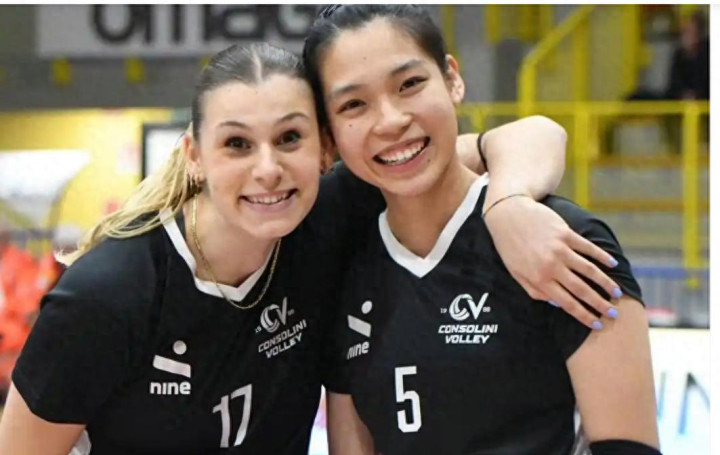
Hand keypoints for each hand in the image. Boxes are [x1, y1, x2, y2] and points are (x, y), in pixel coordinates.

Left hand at [483, 196, 620, 329]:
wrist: (507, 214)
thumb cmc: (509, 247)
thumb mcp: (516, 273)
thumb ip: (535, 291)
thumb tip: (557, 304)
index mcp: (538, 279)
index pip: (566, 303)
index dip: (583, 315)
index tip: (596, 324)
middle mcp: (551, 266)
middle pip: (581, 289)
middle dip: (599, 304)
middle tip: (613, 314)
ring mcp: (560, 249)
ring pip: (589, 270)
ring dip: (606, 283)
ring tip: (617, 293)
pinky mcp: (566, 233)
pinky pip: (588, 248)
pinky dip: (602, 256)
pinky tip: (613, 264)